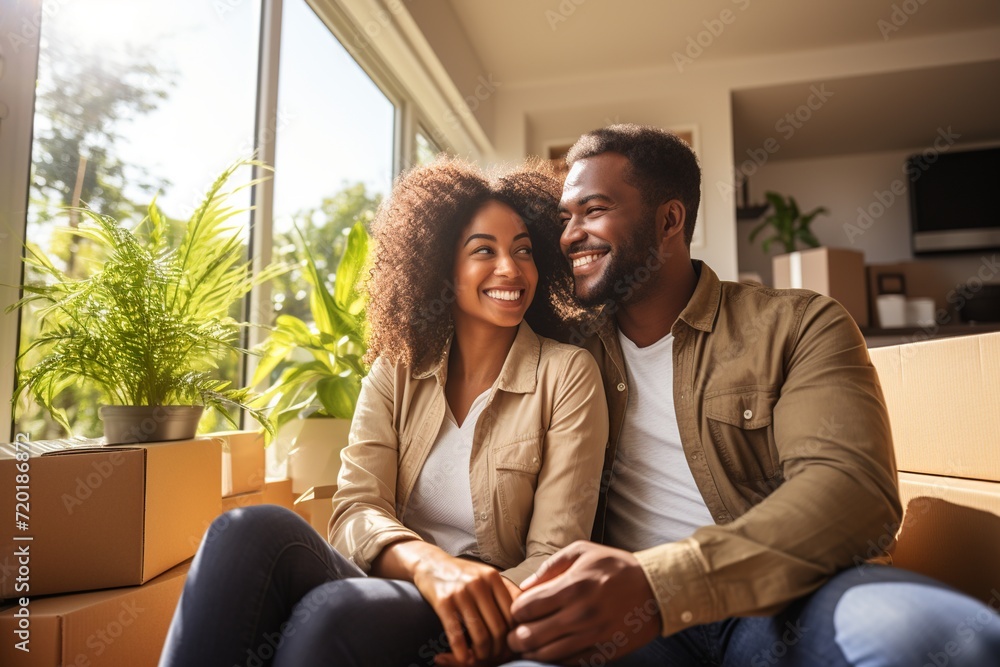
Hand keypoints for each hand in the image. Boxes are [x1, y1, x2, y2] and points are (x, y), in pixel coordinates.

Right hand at [413, 555, 514, 665]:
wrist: (430, 562)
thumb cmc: (462, 573)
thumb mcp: (486, 575)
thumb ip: (505, 591)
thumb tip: (525, 615)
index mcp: (494, 577)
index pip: (512, 614)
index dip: (513, 635)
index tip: (509, 645)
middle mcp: (480, 583)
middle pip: (499, 627)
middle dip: (498, 649)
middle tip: (495, 657)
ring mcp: (461, 592)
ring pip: (480, 634)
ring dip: (482, 654)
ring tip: (480, 659)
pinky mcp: (443, 602)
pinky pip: (456, 633)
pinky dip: (461, 651)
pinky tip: (463, 658)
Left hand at [506, 541, 661, 663]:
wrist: (657, 590)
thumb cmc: (616, 567)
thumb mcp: (583, 552)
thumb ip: (550, 567)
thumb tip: (525, 586)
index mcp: (572, 587)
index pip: (524, 608)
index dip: (515, 611)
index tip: (519, 610)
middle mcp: (580, 614)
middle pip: (529, 636)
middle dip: (516, 636)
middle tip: (515, 633)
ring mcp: (592, 636)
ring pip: (546, 655)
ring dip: (531, 652)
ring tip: (529, 644)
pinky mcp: (603, 652)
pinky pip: (569, 663)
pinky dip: (555, 660)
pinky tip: (553, 650)